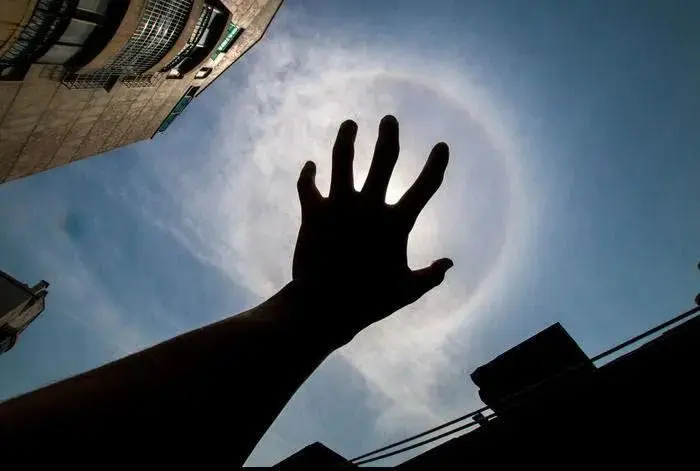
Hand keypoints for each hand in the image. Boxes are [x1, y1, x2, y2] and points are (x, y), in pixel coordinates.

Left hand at [293, 115, 452, 343]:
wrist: (323, 306)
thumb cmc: (369, 301)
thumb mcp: (407, 291)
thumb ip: (431, 276)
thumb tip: (451, 263)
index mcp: (396, 223)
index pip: (425, 187)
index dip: (436, 165)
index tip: (441, 145)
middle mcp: (369, 206)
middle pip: (384, 160)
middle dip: (389, 136)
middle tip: (389, 119)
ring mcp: (339, 206)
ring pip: (343, 161)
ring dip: (346, 139)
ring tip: (349, 124)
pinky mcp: (313, 213)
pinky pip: (308, 186)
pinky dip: (308, 175)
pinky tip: (310, 166)